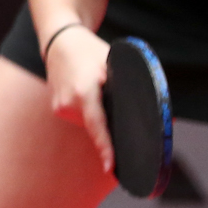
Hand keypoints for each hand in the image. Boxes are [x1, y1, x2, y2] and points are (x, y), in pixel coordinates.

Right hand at [45, 25, 114, 173]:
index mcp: (83, 92)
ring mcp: (60, 107)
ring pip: (88, 123)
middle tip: (113, 101)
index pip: (97, 126)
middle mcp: (68, 103)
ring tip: (96, 87)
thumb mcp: (112, 62)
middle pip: (96, 126)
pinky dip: (89, 111)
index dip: (105, 148)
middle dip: (109, 122)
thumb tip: (149, 111)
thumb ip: (126, 86)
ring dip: (98, 114)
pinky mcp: (58, 108)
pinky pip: (80, 117)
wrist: (59, 40)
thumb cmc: (89, 49)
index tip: (110, 167)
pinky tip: (89, 93)